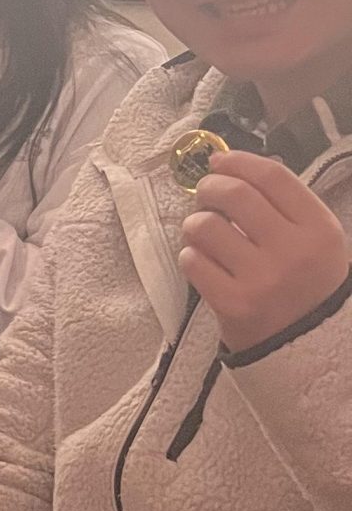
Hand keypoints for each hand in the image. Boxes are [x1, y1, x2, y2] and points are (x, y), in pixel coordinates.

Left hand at [180, 148, 350, 352]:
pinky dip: (191, 256)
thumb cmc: (306, 286)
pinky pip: (193, 261)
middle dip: (210, 187)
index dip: (238, 161)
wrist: (307, 349)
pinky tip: (202, 262)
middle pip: (235, 194)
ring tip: (203, 232)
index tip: (218, 161)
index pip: (272, 177)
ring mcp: (262, 280)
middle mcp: (294, 252)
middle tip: (204, 193)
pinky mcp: (233, 305)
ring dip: (195, 223)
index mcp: (320, 230)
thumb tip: (237, 165)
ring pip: (206, 226)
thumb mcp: (316, 242)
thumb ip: (286, 205)